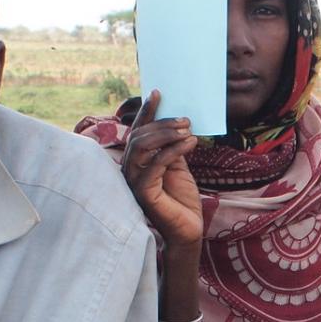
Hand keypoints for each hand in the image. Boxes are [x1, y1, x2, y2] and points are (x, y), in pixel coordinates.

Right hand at [124, 91, 203, 246]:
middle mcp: (130, 169)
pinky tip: (190, 143)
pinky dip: (173, 150)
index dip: (147, 111)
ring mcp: (133, 181)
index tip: (158, 92)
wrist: (188, 229)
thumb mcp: (177, 165)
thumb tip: (177, 123)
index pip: (139, 130)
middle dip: (163, 123)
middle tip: (186, 120)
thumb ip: (172, 146)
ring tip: (189, 130)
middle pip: (140, 136)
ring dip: (167, 134)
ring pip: (143, 146)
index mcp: (137, 160)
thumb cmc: (182, 199)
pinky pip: (156, 164)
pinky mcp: (142, 192)